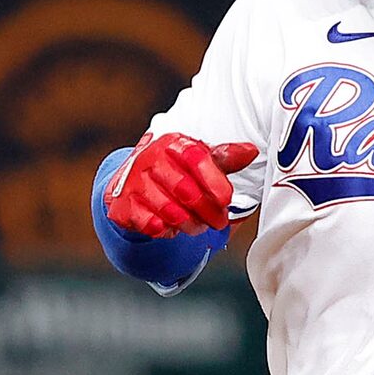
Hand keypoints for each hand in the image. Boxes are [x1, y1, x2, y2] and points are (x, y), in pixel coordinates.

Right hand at [105, 134, 259, 237]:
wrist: (132, 181)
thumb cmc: (174, 170)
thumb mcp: (199, 159)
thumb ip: (224, 158)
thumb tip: (251, 151)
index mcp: (173, 143)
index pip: (197, 159)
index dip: (215, 182)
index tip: (227, 199)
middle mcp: (151, 159)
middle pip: (186, 191)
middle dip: (207, 212)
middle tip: (218, 221)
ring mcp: (134, 182)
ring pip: (170, 212)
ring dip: (190, 224)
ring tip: (197, 226)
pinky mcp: (122, 205)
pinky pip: (151, 225)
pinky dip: (166, 231)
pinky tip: (171, 226)